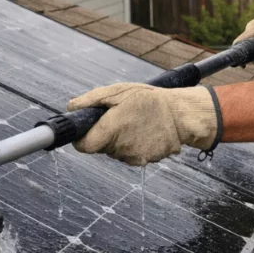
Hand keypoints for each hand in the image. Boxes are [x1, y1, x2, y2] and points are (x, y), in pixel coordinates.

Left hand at [65, 83, 219, 165]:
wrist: (182, 115)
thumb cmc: (150, 100)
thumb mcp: (119, 91)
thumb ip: (91, 100)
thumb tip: (71, 107)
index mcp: (111, 130)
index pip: (84, 146)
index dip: (81, 138)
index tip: (85, 129)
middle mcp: (120, 148)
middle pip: (100, 147)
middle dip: (103, 134)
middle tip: (118, 117)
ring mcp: (133, 157)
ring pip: (115, 152)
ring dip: (119, 140)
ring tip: (135, 122)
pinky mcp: (145, 161)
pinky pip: (130, 154)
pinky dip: (133, 145)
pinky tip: (144, 131)